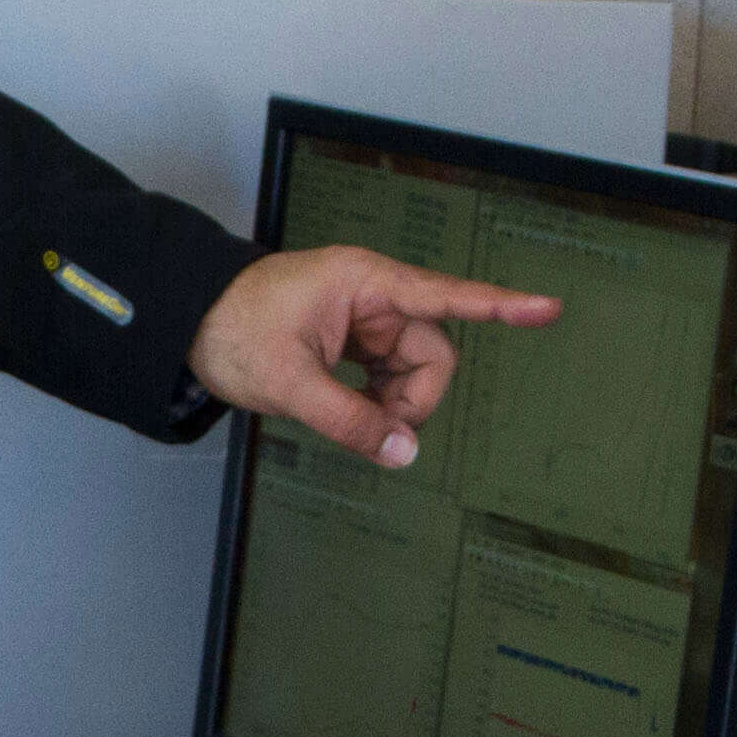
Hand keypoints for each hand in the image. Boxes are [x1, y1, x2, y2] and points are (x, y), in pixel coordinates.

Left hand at [188, 245, 557, 469]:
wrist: (189, 323)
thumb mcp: (289, 384)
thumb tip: (403, 453)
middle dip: (412, 399)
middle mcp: (376, 297)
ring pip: (415, 372)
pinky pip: (392, 378)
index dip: (500, 306)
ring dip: (394, 405)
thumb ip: (349, 421)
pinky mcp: (358, 342)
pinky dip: (379, 402)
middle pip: (433, 355)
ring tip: (346, 415)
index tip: (546, 308)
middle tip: (372, 428)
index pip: (446, 296)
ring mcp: (368, 321)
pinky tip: (350, 409)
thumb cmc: (232, 331)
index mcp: (365, 283)